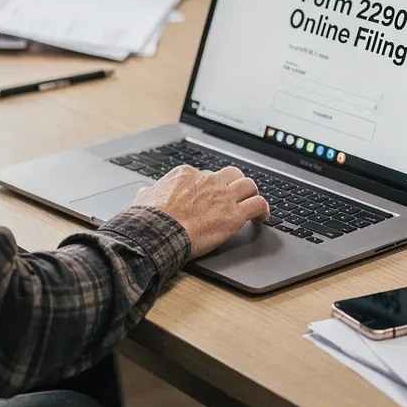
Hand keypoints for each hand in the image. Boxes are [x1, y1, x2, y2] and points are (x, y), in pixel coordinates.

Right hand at [133, 164, 269, 258]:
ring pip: (249, 184)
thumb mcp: (143, 197)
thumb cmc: (149, 219)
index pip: (206, 174)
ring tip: (250, 205)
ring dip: (250, 194)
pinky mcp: (234, 214)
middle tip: (234, 196)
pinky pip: (259, 204)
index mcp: (187, 174)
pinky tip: (261, 218)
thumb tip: (146, 192)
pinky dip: (263, 210)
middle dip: (234, 184)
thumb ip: (149, 192)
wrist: (157, 232)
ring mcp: (223, 196)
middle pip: (231, 174)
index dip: (209, 187)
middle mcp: (208, 181)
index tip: (209, 196)